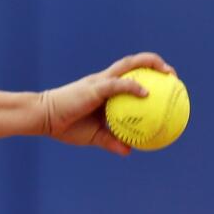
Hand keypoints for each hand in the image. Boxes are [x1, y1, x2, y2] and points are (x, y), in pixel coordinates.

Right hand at [38, 52, 175, 155]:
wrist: (42, 118)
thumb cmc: (64, 126)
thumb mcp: (92, 135)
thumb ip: (110, 141)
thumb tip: (130, 151)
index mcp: (102, 89)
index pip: (127, 75)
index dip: (147, 74)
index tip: (164, 83)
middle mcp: (103, 80)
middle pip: (132, 63)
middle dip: (154, 63)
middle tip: (172, 75)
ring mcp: (99, 82)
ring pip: (128, 65)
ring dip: (149, 65)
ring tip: (168, 73)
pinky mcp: (94, 88)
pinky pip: (117, 84)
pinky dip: (132, 86)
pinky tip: (146, 92)